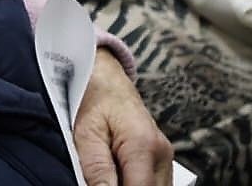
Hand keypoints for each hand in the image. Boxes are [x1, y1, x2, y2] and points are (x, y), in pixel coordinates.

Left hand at [73, 49, 171, 185]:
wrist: (105, 76)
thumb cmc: (92, 97)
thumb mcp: (85, 132)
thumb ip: (96, 167)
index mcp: (143, 145)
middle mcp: (162, 153)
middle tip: (99, 179)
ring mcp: (166, 156)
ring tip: (107, 176)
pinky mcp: (162, 158)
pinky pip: (155, 183)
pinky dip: (137, 184)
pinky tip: (117, 176)